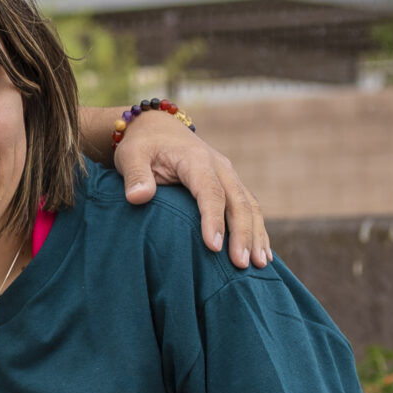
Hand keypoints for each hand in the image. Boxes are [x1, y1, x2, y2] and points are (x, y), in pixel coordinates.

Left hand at [114, 113, 270, 268]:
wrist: (157, 128)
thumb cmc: (142, 145)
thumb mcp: (130, 155)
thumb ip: (135, 175)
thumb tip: (138, 197)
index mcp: (196, 161)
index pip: (209, 192)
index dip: (213, 219)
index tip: (214, 247)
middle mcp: (220, 167)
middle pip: (238, 202)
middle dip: (242, 234)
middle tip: (242, 264)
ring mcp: (228, 176)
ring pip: (250, 206)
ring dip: (256, 235)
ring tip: (260, 265)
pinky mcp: (230, 184)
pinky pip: (249, 207)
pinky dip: (257, 229)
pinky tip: (262, 254)